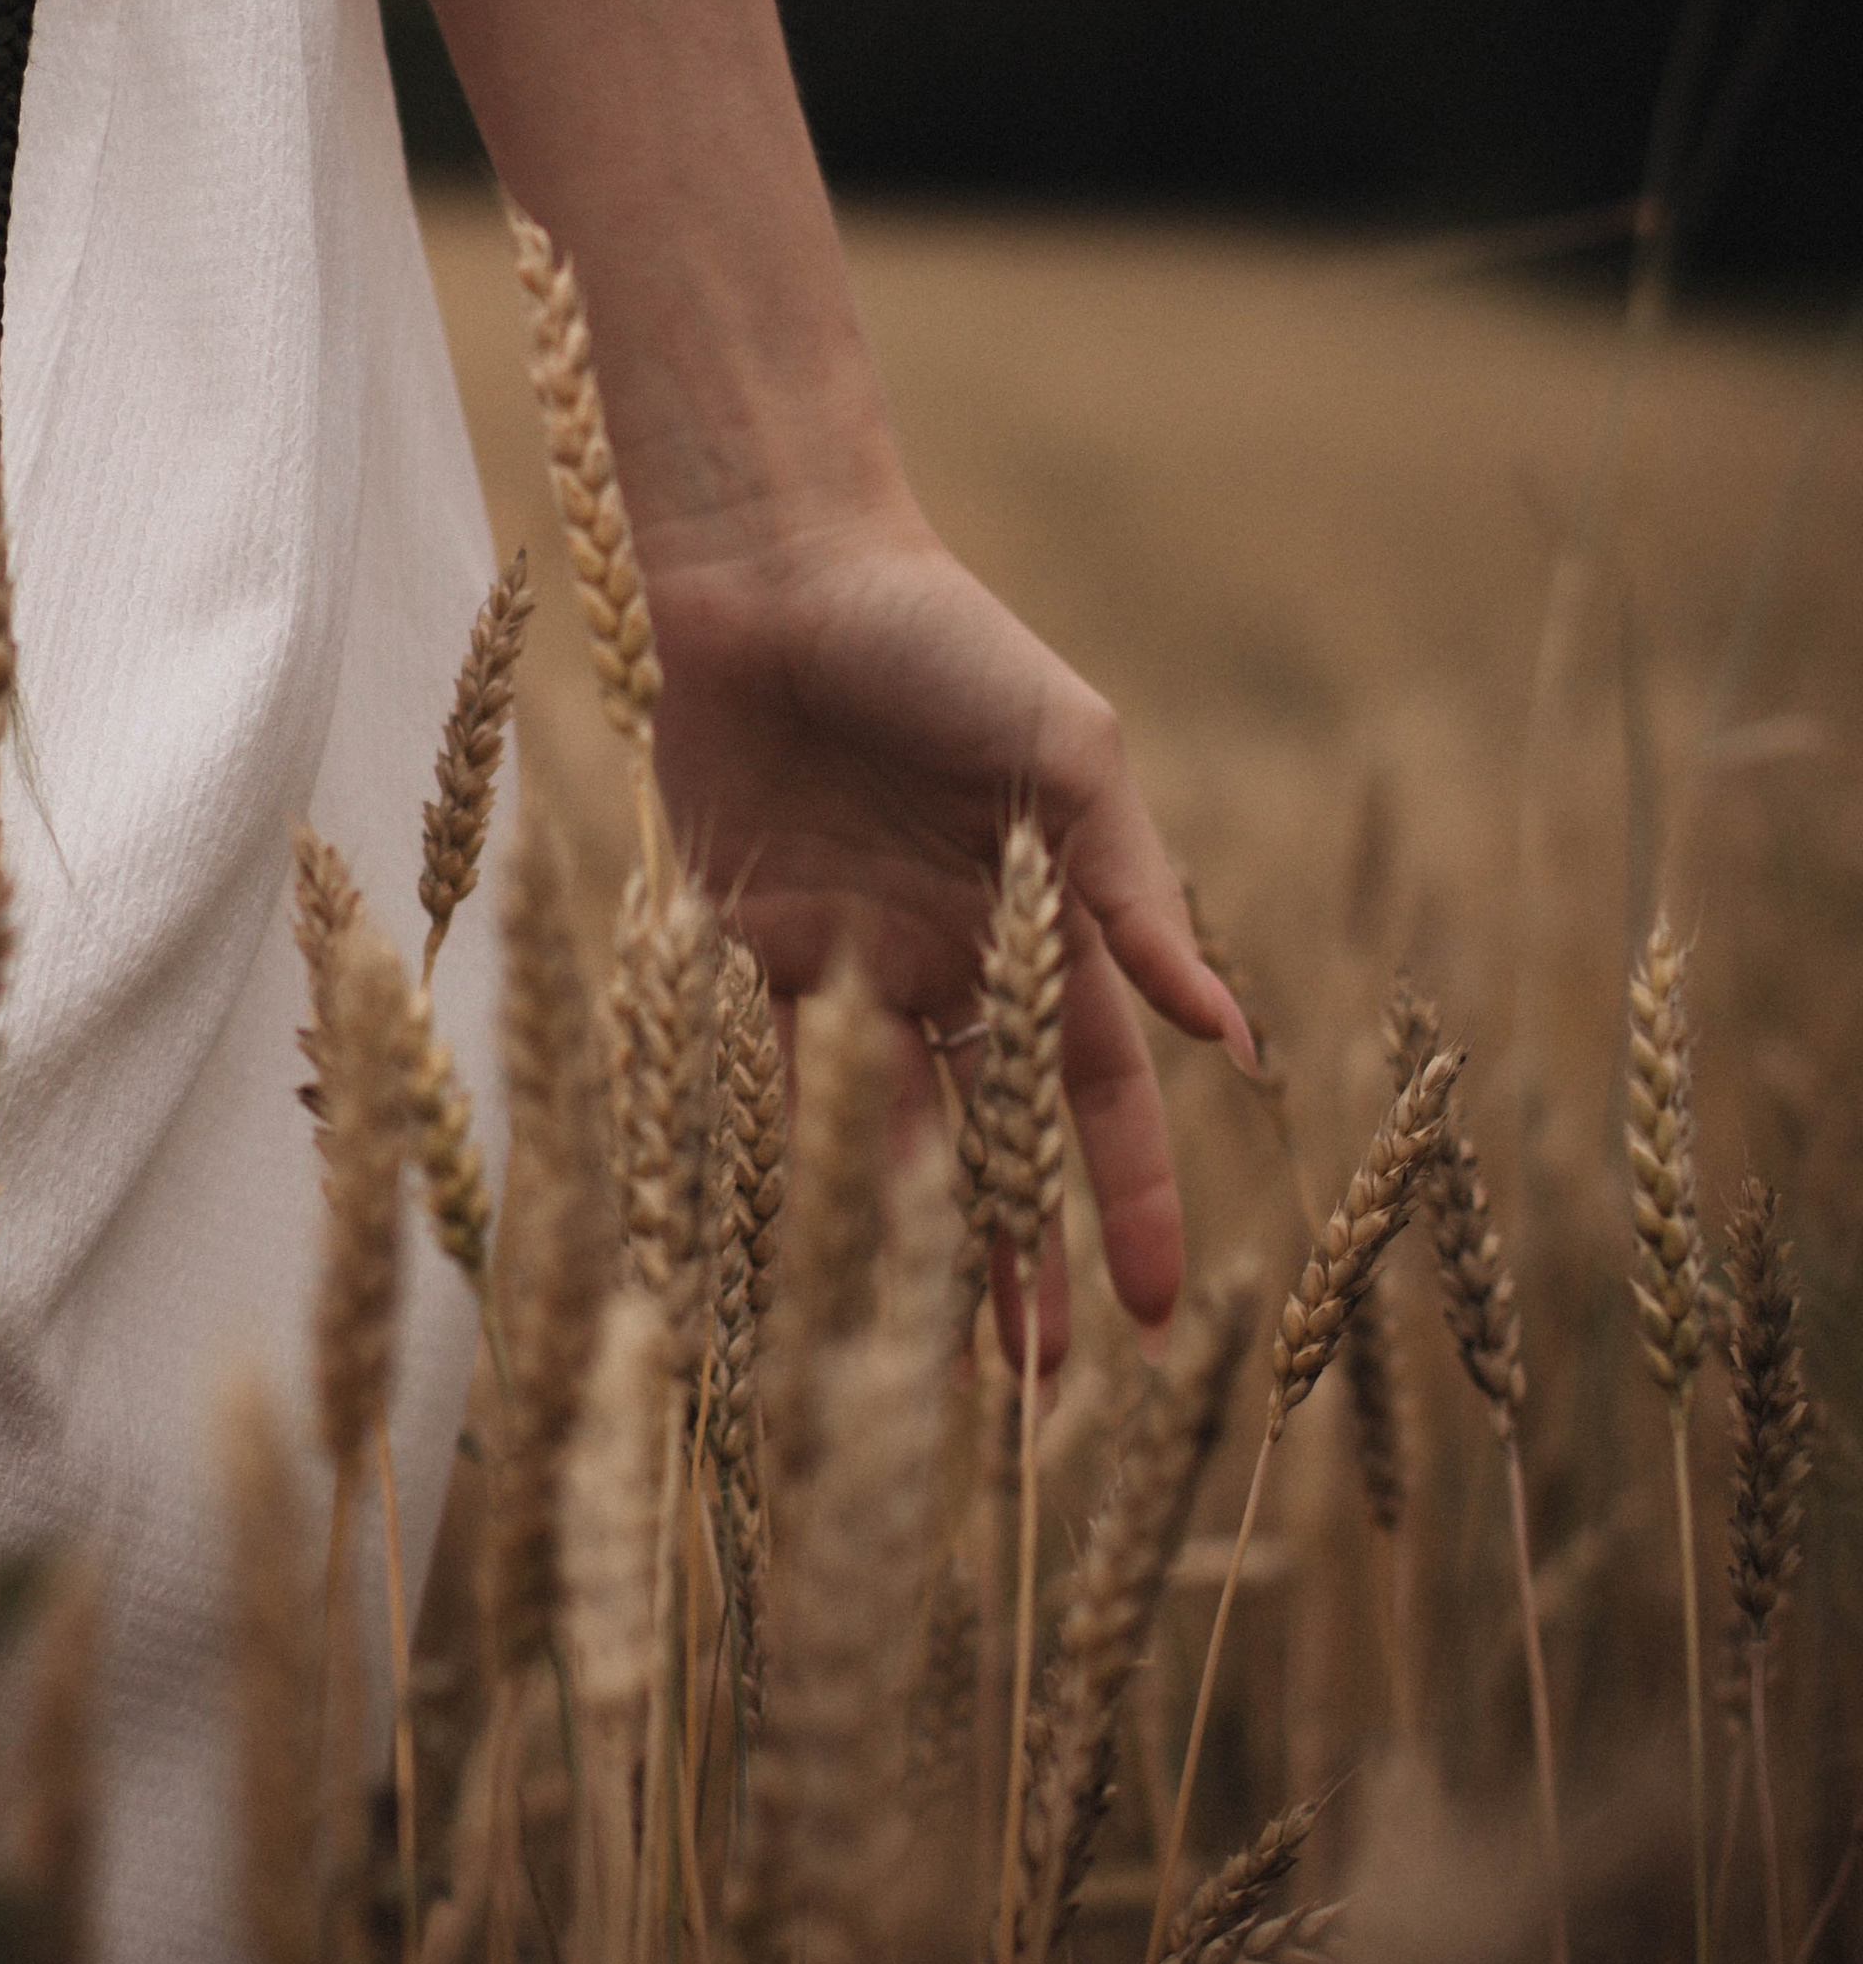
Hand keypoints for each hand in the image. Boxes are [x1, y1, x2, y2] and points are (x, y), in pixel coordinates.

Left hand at [639, 493, 1250, 1366]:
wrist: (774, 573)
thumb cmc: (943, 640)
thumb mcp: (1069, 755)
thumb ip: (1135, 894)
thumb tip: (1226, 1033)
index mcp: (1039, 923)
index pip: (1099, 1095)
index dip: (1131, 1198)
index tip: (1160, 1312)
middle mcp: (947, 961)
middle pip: (994, 1145)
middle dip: (1019, 1262)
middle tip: (1038, 1390)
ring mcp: (842, 962)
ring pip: (882, 1138)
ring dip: (905, 1246)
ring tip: (922, 1364)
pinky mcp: (738, 946)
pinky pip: (761, 1077)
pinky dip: (783, 1162)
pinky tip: (800, 1255)